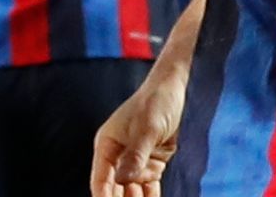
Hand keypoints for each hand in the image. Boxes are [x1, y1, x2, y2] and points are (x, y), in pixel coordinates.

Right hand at [91, 63, 185, 196]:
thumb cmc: (157, 102)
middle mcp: (117, 156)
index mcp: (107, 145)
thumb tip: (122, 181)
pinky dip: (150, 196)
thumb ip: (136, 156)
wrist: (175, 88)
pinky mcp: (151, 162)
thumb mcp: (147, 128)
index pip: (101, 180)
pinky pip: (149, 185)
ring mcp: (134, 160)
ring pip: (132, 190)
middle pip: (115, 189)